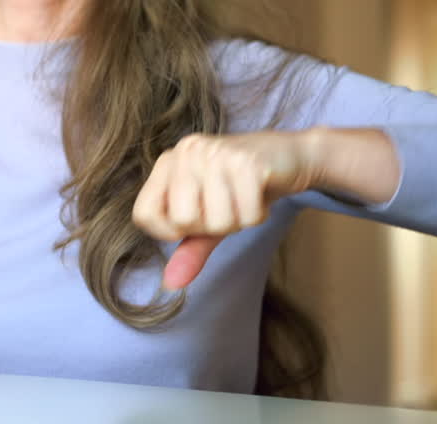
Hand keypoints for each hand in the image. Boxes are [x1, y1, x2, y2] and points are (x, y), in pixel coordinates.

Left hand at [131, 131, 318, 290]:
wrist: (292, 156)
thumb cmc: (242, 188)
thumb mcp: (211, 218)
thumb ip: (190, 249)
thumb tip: (171, 283)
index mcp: (168, 163)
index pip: (144, 214)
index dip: (169, 231)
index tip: (194, 222)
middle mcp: (186, 152)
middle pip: (182, 219)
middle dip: (211, 226)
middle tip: (227, 205)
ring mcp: (215, 153)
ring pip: (217, 220)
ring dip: (239, 220)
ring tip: (243, 197)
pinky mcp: (246, 161)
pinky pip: (247, 215)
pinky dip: (257, 215)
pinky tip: (259, 194)